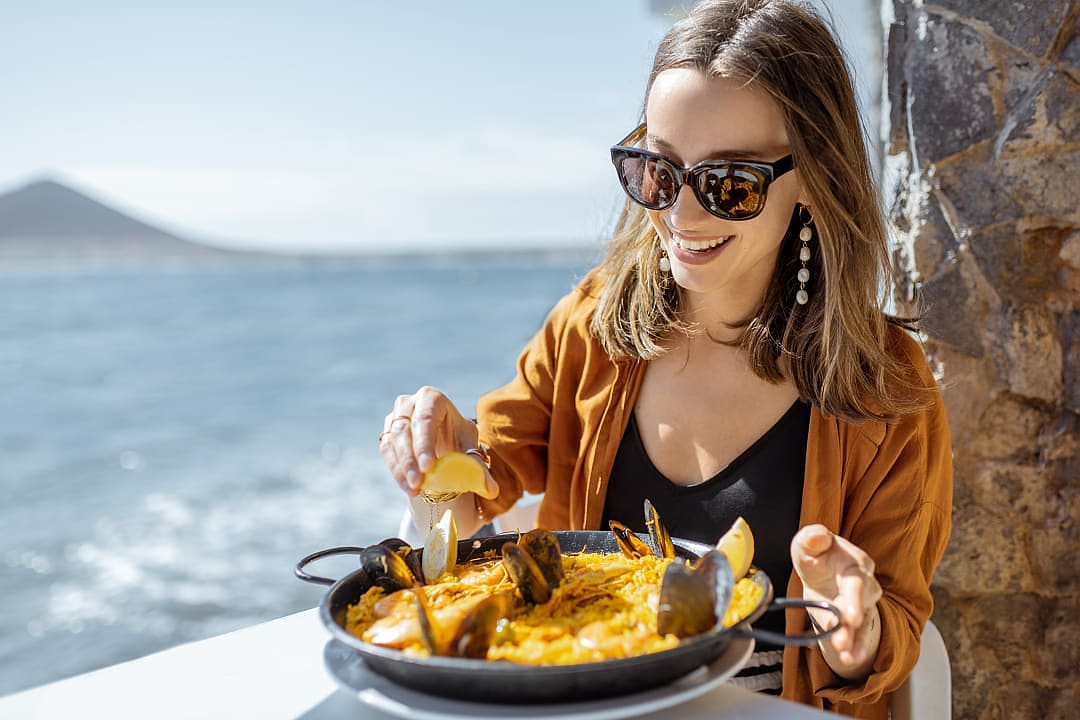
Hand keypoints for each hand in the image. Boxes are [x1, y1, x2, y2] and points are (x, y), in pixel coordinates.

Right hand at [377, 386, 497, 497]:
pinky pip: (387, 452)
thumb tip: (492, 490)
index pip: (425, 419)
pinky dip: (397, 472)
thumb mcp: (470, 448)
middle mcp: (410, 403)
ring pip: (392, 441)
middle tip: (419, 483)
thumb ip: (478, 467)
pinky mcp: (387, 433)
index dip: (424, 443)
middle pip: (404, 429)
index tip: (429, 467)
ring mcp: (395, 417)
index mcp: (433, 398)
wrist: (445, 443)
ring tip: (415, 489)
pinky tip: (409, 488)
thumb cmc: (459, 440)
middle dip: (411, 459)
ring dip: (402, 468)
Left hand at [791, 524, 881, 677]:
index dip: (855, 594)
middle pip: (862, 602)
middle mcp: (865, 585)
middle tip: (848, 630)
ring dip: (854, 639)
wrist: (821, 572)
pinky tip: (848, 659)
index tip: (850, 614)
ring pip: (861, 623)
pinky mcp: (855, 623)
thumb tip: (818, 537)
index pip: (858, 578)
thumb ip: (812, 537)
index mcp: (856, 562)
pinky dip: (854, 649)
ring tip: (846, 654)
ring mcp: (862, 606)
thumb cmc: (817, 554)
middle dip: (855, 617)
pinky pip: (858, 637)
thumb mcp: (807, 542)